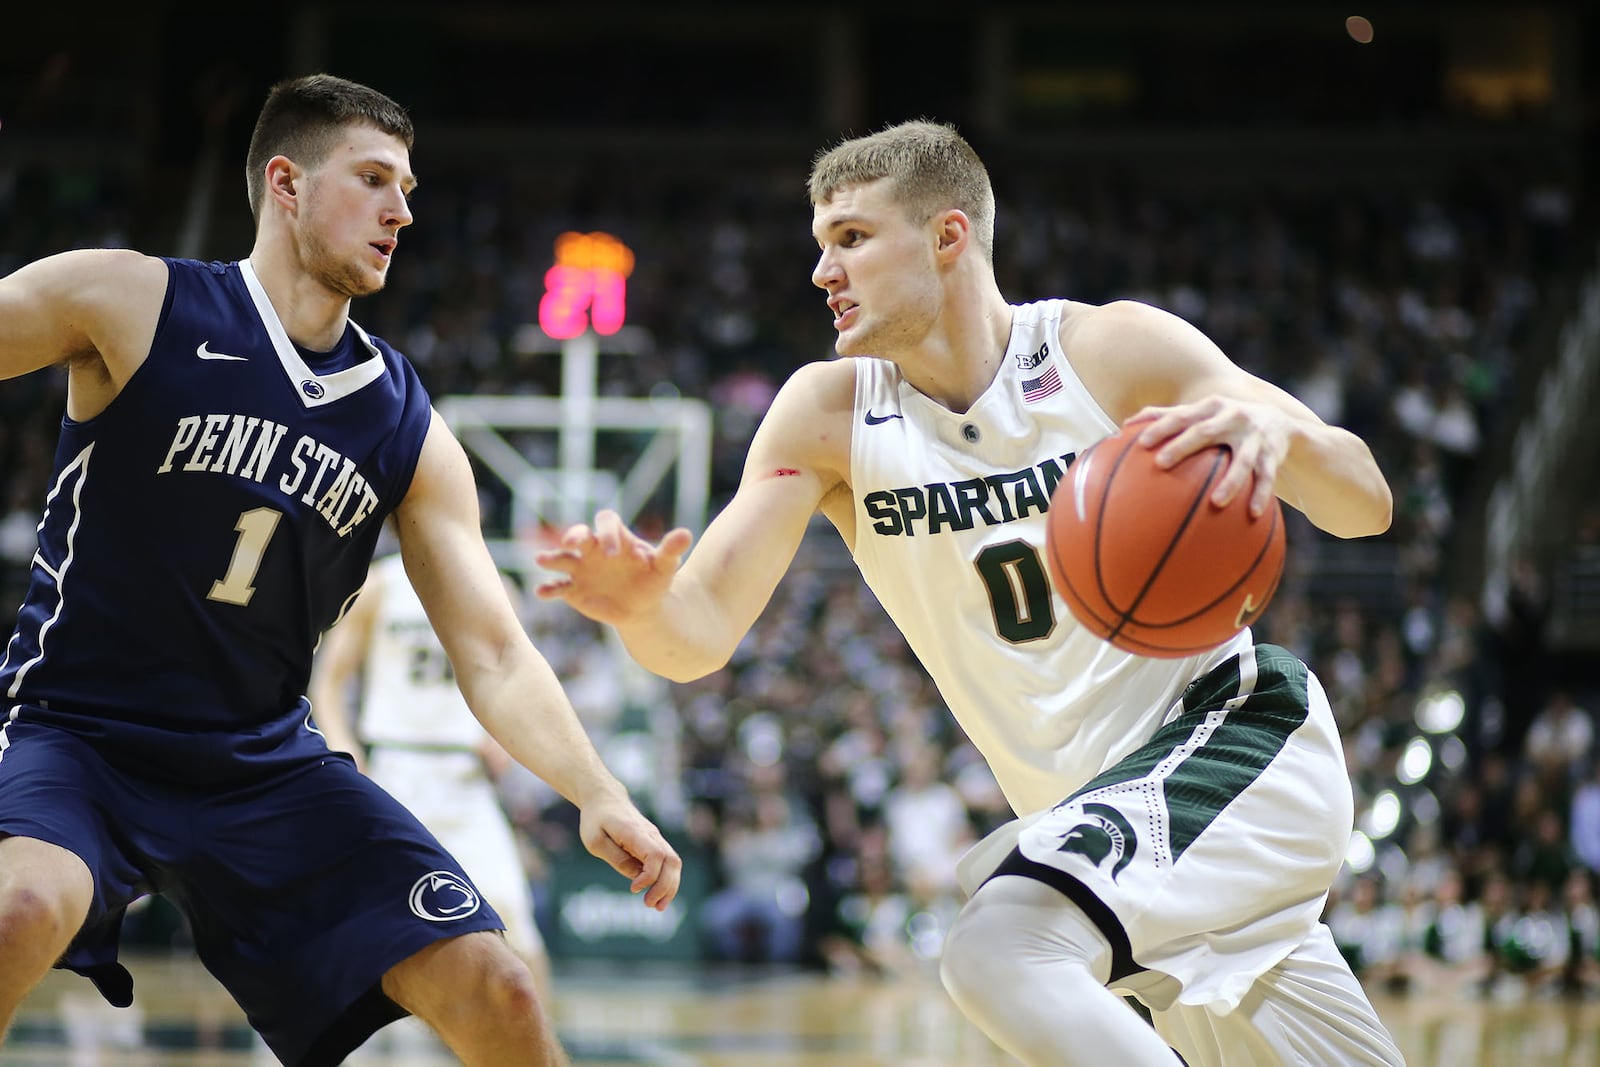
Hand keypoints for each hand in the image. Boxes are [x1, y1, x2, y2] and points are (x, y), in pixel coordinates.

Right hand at [533, 510, 693, 625]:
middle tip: (573, 542)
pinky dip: (548, 589)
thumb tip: (686, 534)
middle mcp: (594, 548)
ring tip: (542, 560)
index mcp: (616, 537)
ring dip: (551, 558)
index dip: (607, 531)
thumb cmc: (654, 580)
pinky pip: (558, 587)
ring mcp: (581, 568)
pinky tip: (541, 592)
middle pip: (579, 534)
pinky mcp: (573, 589)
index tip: (613, 552)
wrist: (643, 608)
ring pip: (561, 558)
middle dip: (574, 535)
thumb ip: (670, 550)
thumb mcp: (665, 567)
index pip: (607, 522)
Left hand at [577, 792, 682, 910]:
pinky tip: (658, 895)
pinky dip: (667, 880)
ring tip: (658, 906)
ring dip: (670, 886)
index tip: (633, 889)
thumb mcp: (595, 842)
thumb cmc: (596, 819)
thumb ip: (617, 859)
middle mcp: (651, 834)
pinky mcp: (655, 843)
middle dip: (665, 887)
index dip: (649, 876)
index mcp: (635, 832)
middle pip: (671, 861)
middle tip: (650, 905)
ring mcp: (655, 837)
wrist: (604, 798)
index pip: (655, 855)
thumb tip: (636, 877)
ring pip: (674, 863)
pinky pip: (668, 862)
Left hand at [1125, 396, 1290, 518]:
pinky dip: (1260, 495)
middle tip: (1161, 464)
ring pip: (1242, 461)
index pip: (1181, 415)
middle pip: (1205, 432)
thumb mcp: (1202, 413)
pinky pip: (1267, 478)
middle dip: (1183, 446)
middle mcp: (1233, 417)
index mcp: (1211, 407)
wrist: (1281, 422)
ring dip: (1230, 482)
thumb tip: (1125, 424)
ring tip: (1216, 503)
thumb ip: (1167, 416)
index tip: (1141, 443)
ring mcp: (1254, 437)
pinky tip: (1252, 514)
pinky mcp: (1272, 455)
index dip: (1161, 427)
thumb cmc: (1226, 420)